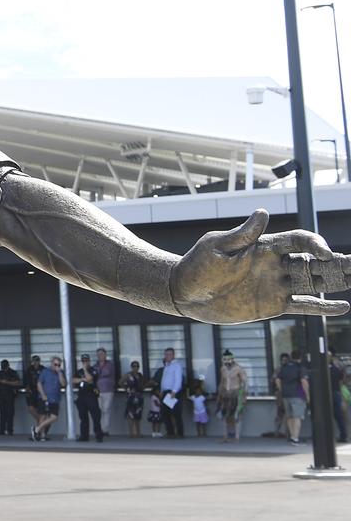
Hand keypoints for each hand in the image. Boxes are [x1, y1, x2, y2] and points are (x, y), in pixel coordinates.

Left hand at [171, 209, 348, 322]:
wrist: (185, 292)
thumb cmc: (197, 265)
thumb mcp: (217, 246)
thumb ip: (242, 234)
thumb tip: (263, 213)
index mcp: (263, 246)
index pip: (298, 240)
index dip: (315, 244)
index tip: (325, 253)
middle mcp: (275, 265)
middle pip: (313, 261)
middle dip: (337, 262)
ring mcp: (276, 285)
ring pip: (314, 282)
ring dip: (336, 281)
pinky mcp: (273, 305)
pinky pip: (303, 305)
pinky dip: (323, 307)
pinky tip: (343, 307)